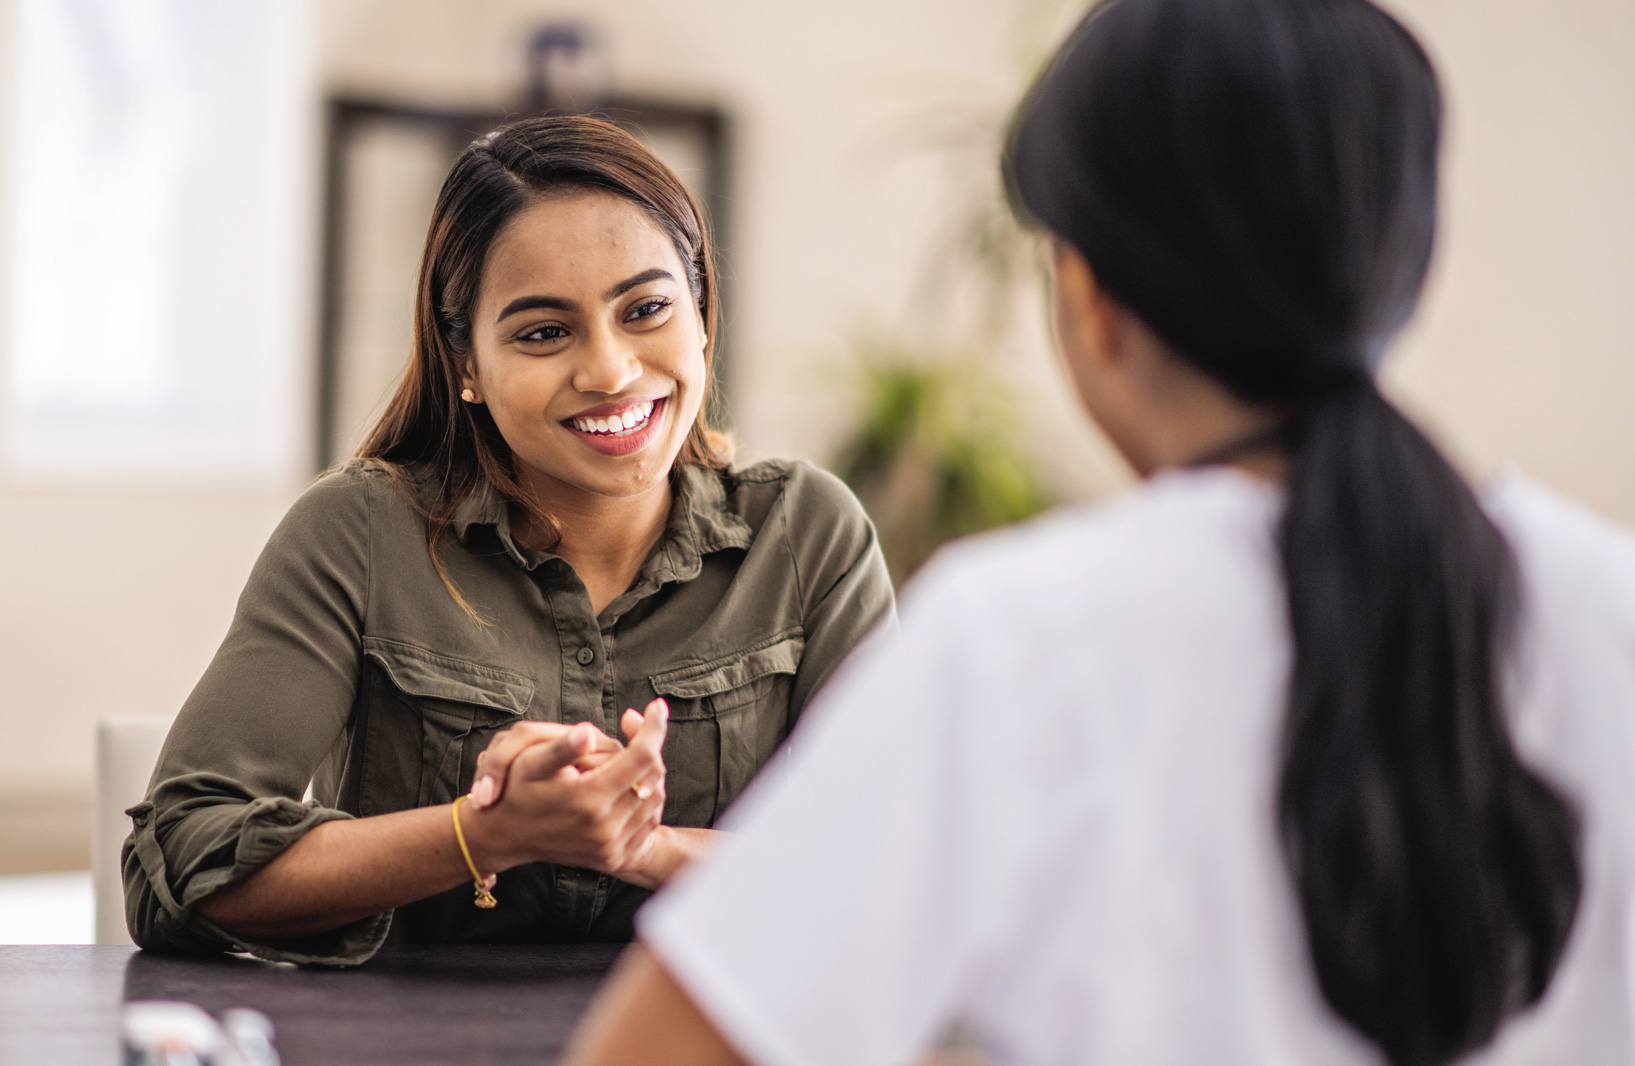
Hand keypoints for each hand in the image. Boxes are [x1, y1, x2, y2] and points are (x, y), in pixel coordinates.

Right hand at [465, 699, 668, 878]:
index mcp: (588, 800)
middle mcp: (605, 828)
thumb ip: (561, 748)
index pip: (641, 757)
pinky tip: (629, 782)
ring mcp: (611, 847)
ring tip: (629, 755)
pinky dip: (646, 798)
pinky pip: (648, 823)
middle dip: (650, 746)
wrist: (505, 837)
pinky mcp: (615, 858)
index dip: (653, 727)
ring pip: (655, 799)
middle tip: (636, 727)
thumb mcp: (528, 763)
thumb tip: (588, 733)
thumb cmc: (515, 792)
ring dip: (649, 772)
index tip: (657, 706)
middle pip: (652, 776)